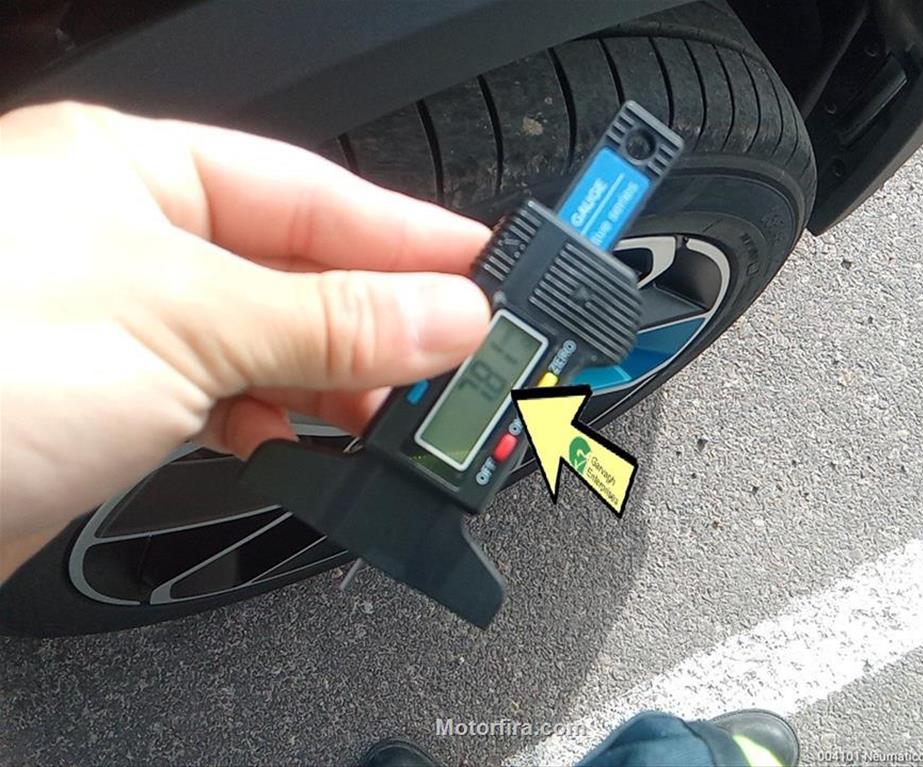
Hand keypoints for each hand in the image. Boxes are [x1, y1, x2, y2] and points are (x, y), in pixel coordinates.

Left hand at [0, 102, 490, 578]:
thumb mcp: (179, 322)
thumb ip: (328, 318)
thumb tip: (447, 314)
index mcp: (138, 174)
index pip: (314, 195)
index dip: (410, 235)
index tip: (485, 270)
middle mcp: (131, 242)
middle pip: (301, 271)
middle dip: (386, 318)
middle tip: (463, 361)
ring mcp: (125, 325)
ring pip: (272, 343)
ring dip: (340, 380)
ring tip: (400, 411)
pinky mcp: (114, 404)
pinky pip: (231, 398)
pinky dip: (279, 422)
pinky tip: (303, 437)